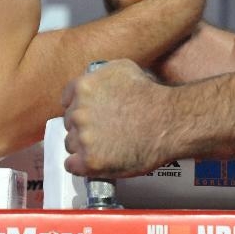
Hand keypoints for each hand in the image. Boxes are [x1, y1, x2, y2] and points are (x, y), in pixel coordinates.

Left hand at [62, 59, 173, 177]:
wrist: (167, 122)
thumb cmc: (150, 95)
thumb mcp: (123, 68)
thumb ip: (100, 74)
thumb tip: (93, 79)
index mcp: (83, 88)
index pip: (67, 100)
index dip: (79, 107)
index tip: (90, 114)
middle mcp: (78, 112)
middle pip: (69, 123)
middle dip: (83, 126)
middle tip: (103, 131)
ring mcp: (83, 138)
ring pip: (70, 144)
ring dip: (83, 146)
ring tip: (104, 146)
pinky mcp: (90, 161)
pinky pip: (72, 165)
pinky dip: (81, 165)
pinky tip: (95, 161)